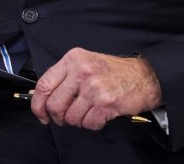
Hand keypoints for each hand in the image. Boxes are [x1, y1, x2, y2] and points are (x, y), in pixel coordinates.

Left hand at [30, 48, 162, 130]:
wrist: (145, 76)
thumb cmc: (114, 71)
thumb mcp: (86, 63)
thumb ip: (65, 76)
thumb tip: (44, 97)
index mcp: (73, 60)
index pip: (44, 85)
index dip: (38, 104)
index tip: (40, 113)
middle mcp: (81, 71)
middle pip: (55, 105)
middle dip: (58, 117)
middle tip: (66, 118)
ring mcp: (94, 87)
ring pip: (71, 118)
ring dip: (78, 121)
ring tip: (89, 112)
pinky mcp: (106, 103)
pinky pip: (88, 124)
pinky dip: (92, 124)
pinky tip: (100, 115)